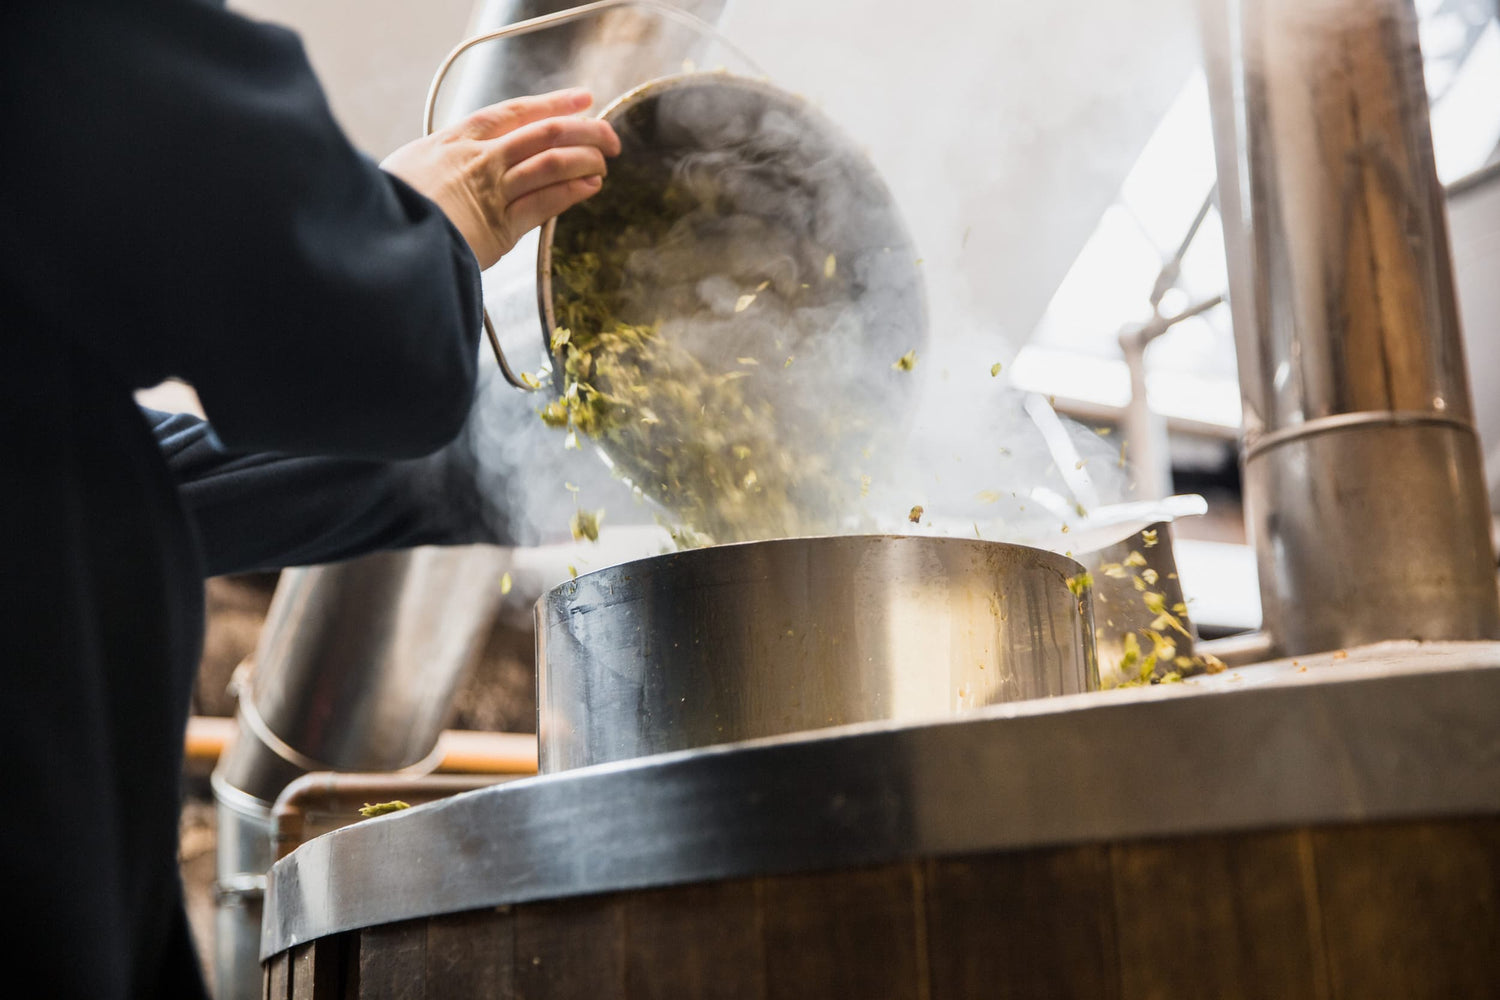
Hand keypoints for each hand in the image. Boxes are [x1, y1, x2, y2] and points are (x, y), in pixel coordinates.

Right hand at [381, 88, 619, 268]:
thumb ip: (444, 162)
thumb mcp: (410, 169)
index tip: (581, 99)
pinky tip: (589, 186)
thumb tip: (463, 162)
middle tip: (607, 135)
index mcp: (454, 140)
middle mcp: (477, 159)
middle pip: (543, 132)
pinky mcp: (499, 227)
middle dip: (583, 130)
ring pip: (550, 163)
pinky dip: (572, 191)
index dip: (552, 104)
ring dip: (584, 160)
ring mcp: (490, 191)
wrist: (379, 240)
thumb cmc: (389, 208)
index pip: (513, 112)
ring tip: (604, 161)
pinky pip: (545, 203)